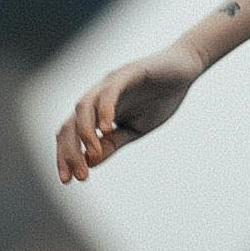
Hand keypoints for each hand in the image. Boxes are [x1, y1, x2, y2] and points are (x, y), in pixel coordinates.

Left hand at [53, 48, 199, 187]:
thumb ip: (112, 143)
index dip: (65, 156)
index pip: (70, 135)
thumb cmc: (160, 99)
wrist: (185, 70)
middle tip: (81, 176)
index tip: (67, 180)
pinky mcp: (127, 73)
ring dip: (84, 133)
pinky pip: (108, 92)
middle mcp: (97, 96)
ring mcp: (110, 83)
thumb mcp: (135, 129)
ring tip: (93, 155)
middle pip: (70, 124)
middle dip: (71, 152)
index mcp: (96, 111)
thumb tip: (90, 162)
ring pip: (83, 107)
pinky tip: (106, 129)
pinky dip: (104, 110)